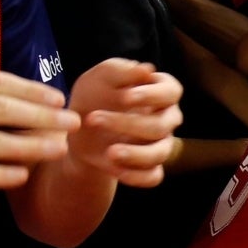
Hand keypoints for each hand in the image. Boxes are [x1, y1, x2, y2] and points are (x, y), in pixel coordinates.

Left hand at [63, 59, 183, 187]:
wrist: (76, 128)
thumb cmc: (94, 95)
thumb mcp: (99, 77)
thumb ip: (122, 71)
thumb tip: (147, 70)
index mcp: (160, 91)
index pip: (172, 91)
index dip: (153, 95)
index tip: (126, 97)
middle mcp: (166, 118)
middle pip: (162, 124)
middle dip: (128, 123)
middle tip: (93, 119)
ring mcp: (160, 144)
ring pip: (161, 153)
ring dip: (135, 154)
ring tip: (109, 153)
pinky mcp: (148, 167)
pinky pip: (154, 176)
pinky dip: (137, 176)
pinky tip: (115, 169)